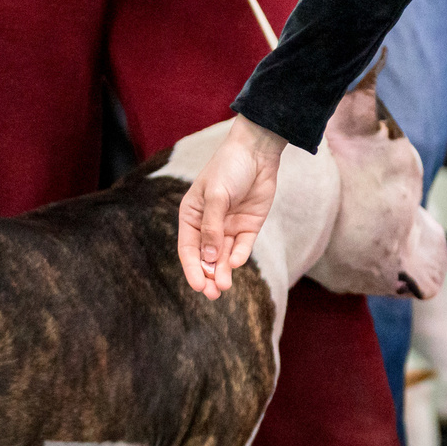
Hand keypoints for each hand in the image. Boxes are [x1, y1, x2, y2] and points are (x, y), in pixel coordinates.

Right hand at [178, 115, 288, 296]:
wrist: (258, 151)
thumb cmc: (229, 168)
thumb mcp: (216, 196)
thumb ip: (213, 227)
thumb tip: (210, 258)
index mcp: (191, 216)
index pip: (188, 249)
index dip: (192, 268)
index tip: (197, 286)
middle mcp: (209, 224)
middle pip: (206, 258)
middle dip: (208, 276)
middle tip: (213, 294)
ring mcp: (229, 226)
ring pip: (224, 256)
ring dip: (223, 272)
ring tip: (224, 286)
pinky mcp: (249, 225)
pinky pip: (243, 246)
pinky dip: (240, 256)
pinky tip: (237, 262)